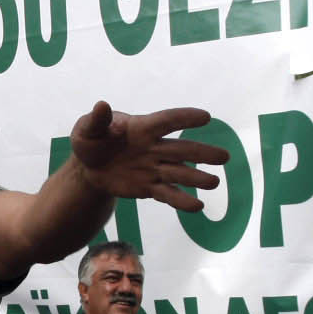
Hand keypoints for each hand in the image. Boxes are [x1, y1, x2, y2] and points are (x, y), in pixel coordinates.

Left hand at [66, 102, 225, 210]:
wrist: (88, 167)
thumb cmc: (91, 141)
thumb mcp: (86, 129)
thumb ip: (96, 121)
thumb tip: (102, 106)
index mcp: (142, 128)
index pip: (166, 121)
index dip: (185, 118)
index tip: (206, 117)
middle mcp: (153, 148)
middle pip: (181, 150)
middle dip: (202, 153)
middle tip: (225, 157)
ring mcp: (153, 169)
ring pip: (179, 173)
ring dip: (196, 178)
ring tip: (215, 183)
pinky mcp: (149, 187)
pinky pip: (167, 194)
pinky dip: (181, 201)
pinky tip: (198, 206)